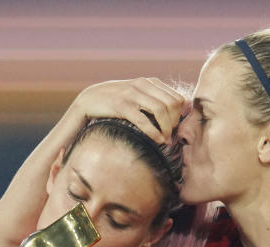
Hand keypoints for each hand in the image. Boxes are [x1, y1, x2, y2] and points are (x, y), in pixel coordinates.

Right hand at [69, 78, 186, 143]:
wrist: (89, 99)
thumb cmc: (116, 101)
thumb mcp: (137, 95)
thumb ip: (153, 99)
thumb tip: (175, 114)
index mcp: (149, 82)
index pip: (177, 98)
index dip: (180, 115)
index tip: (174, 128)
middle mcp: (143, 84)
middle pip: (172, 104)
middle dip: (175, 123)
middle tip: (170, 136)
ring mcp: (132, 94)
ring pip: (160, 110)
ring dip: (166, 128)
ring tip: (165, 139)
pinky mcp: (121, 105)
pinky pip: (143, 120)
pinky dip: (154, 132)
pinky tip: (157, 140)